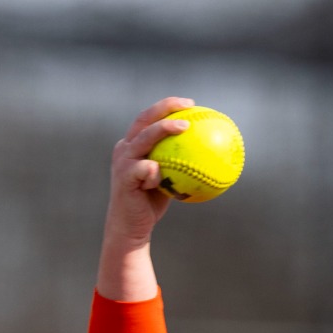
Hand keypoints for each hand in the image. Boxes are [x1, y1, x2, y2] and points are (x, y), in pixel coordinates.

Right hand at [97, 97, 194, 300]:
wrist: (131, 227)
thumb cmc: (151, 205)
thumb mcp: (169, 181)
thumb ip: (180, 165)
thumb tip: (210, 156)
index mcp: (133, 145)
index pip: (149, 118)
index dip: (167, 107)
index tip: (190, 104)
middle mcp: (125, 149)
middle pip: (144, 119)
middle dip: (165, 107)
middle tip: (189, 106)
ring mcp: (123, 162)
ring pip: (144, 138)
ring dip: (163, 129)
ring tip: (184, 127)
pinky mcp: (124, 178)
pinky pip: (144, 169)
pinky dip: (156, 170)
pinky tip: (166, 173)